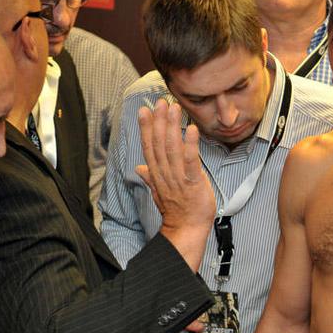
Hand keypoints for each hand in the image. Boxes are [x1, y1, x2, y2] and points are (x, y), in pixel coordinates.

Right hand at [136, 99, 214, 266]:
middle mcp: (165, 174)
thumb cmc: (177, 211)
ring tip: (174, 109)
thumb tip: (139, 168)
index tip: (145, 109)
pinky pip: (190, 162)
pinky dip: (190, 146)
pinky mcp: (193, 183)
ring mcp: (178, 178)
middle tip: (161, 101)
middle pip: (159, 144)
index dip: (147, 127)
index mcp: (157, 174)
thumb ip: (149, 177)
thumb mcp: (160, 192)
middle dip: (159, 121)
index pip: (149, 147)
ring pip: (172, 149)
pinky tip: (192, 130)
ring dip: (173, 127)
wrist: (187, 230)